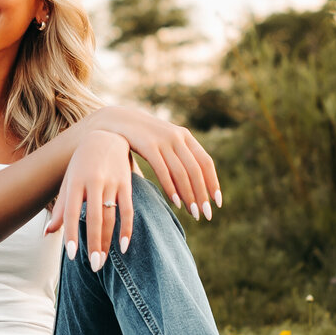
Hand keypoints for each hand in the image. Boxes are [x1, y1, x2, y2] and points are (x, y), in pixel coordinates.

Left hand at [45, 130, 132, 267]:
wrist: (106, 136)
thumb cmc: (81, 165)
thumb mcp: (68, 182)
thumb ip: (60, 209)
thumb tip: (48, 234)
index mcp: (75, 182)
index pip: (72, 212)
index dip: (71, 233)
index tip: (71, 255)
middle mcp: (93, 182)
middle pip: (94, 218)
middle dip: (94, 244)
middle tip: (93, 266)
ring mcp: (111, 183)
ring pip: (111, 217)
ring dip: (107, 242)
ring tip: (102, 261)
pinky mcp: (126, 184)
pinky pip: (128, 210)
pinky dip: (127, 229)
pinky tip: (123, 246)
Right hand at [91, 106, 220, 220]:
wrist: (118, 119)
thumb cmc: (144, 137)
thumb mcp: (166, 141)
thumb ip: (179, 158)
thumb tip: (194, 186)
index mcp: (185, 136)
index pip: (206, 162)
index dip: (213, 182)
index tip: (217, 202)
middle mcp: (177, 137)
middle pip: (195, 170)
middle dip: (202, 194)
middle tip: (206, 215)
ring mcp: (162, 140)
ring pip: (181, 172)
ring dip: (189, 195)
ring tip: (193, 213)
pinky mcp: (147, 145)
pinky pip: (163, 170)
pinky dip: (171, 187)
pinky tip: (175, 202)